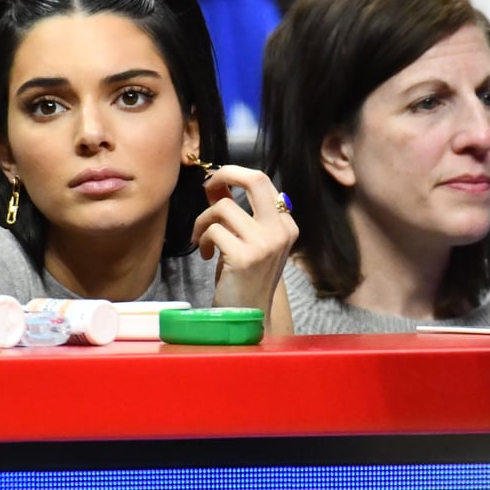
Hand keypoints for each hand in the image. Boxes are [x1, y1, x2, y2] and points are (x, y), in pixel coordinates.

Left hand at [190, 165, 297, 327]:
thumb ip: (235, 212)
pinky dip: (202, 240)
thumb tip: (216, 183)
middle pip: (255, 179)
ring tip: (203, 240)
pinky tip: (208, 256)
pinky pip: (213, 230)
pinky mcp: (245, 256)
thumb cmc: (243, 278)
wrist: (247, 316)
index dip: (234, 175)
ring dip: (203, 221)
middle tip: (207, 184)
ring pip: (223, 208)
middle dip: (224, 174)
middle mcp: (281, 231)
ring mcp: (265, 243)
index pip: (262, 181)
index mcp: (286, 225)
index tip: (214, 184)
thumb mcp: (244, 240)